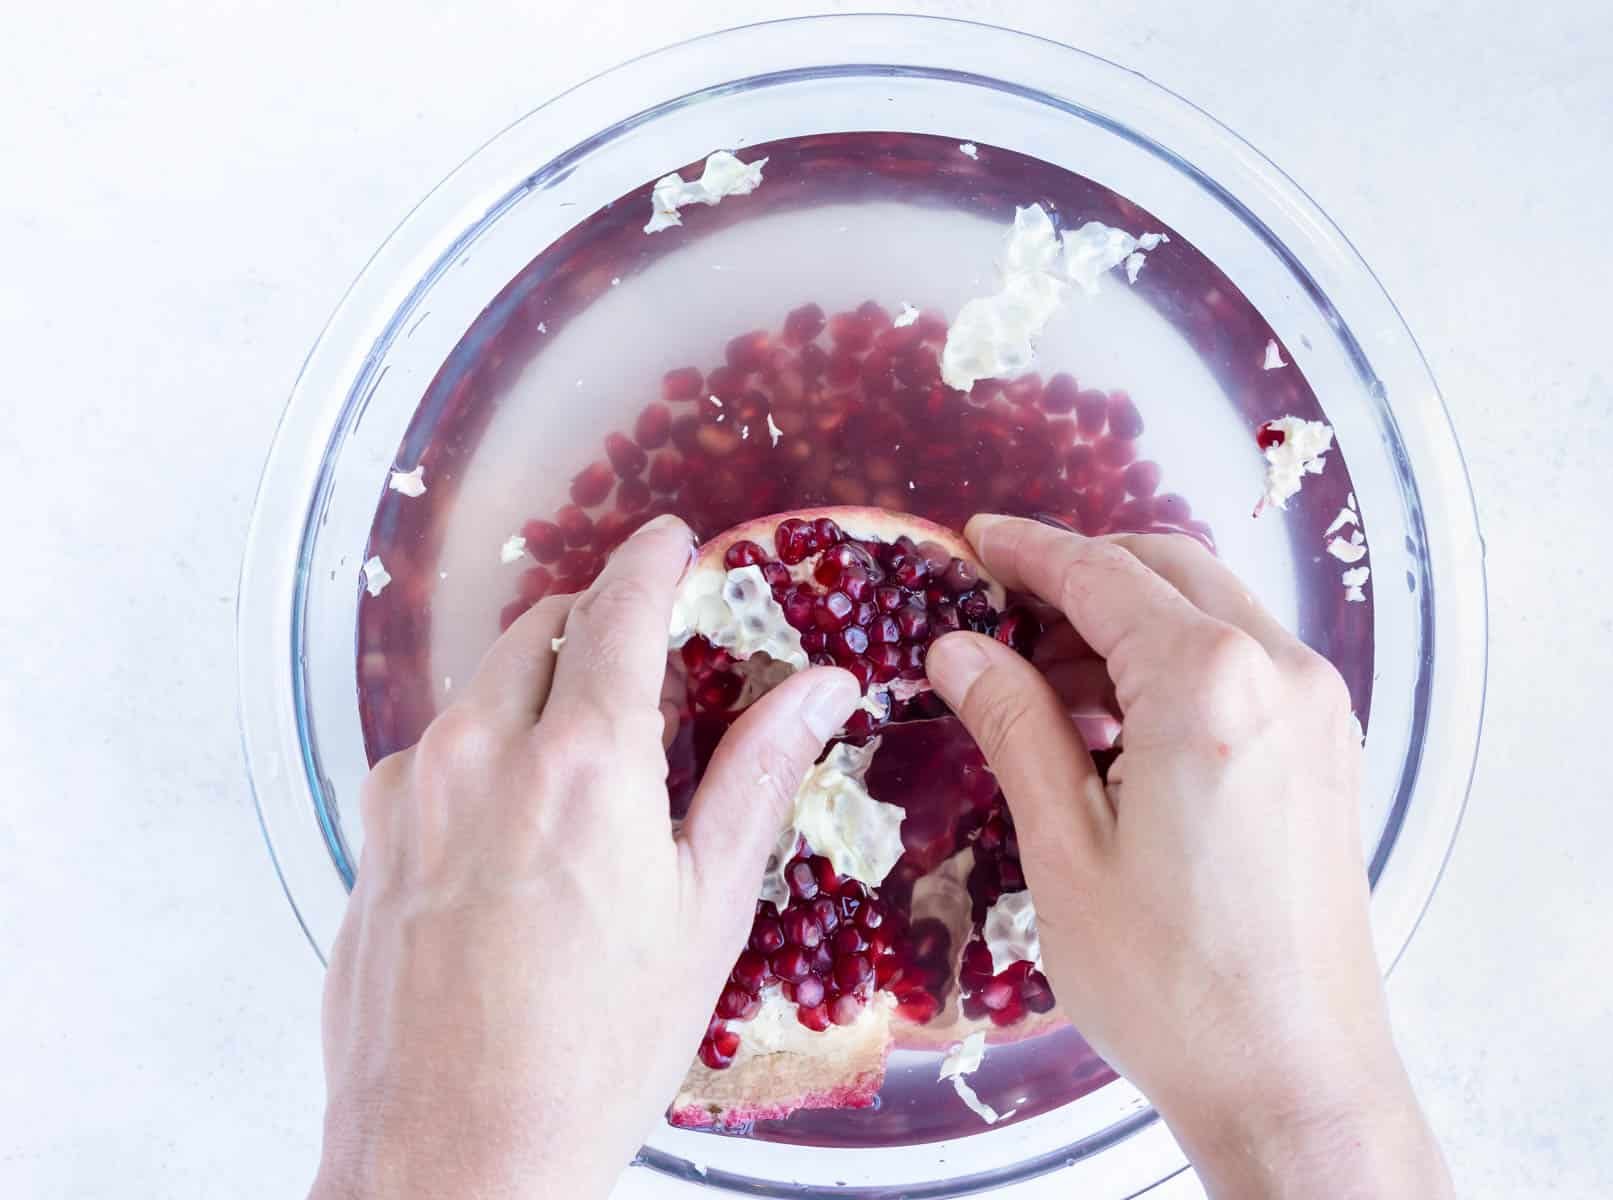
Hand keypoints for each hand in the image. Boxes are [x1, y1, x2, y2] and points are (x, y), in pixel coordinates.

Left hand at [310, 515, 860, 1199]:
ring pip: (483, 688)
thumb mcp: (706, 909)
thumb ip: (758, 775)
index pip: (621, 607)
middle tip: (650, 660)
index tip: (675, 539)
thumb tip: (821, 686)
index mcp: (582, 759)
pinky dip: (485, 750)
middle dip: (598, 620)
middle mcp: (480, 751)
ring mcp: (410, 791)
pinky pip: (433, 751)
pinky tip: (519, 828)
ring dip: (539, 687)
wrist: (450, 1157)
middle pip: (542, 629)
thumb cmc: (594, 1048)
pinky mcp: (370, 835)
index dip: (655, 559)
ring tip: (590, 758)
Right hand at [925, 515, 1450, 1199]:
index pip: (1104, 574)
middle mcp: (1282, 675)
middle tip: (999, 613)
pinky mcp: (1326, 753)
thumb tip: (959, 649)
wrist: (1294, 1079)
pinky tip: (1115, 726)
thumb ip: (1014, 726)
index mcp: (1210, 685)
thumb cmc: (1175, 984)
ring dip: (1129, 621)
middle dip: (1082, 576)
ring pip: (1212, 612)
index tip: (974, 541)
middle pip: (1169, 570)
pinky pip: (1245, 665)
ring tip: (1042, 685)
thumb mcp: (1064, 849)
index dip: (1030, 551)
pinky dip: (1176, 664)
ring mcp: (1318, 712)